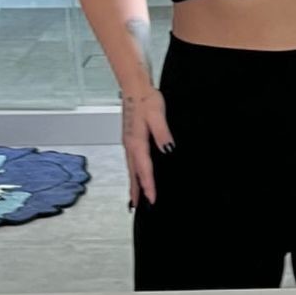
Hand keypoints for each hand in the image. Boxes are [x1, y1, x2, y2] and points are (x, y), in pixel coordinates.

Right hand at [122, 87, 174, 208]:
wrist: (135, 87)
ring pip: (130, 168)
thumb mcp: (157, 115)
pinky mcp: (129, 138)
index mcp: (136, 142)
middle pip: (133, 173)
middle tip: (137, 208)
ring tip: (135, 198)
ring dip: (133, 183)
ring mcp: (128, 142)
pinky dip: (132, 172)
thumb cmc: (146, 99)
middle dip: (136, 190)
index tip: (152, 199)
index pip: (144, 169)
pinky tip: (135, 174)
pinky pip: (131, 161)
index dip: (148, 186)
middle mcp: (130, 145)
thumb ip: (162, 134)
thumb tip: (167, 149)